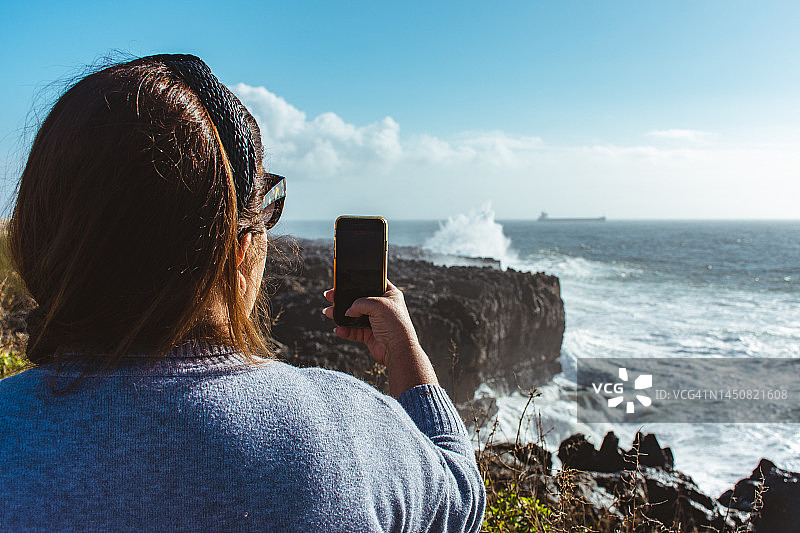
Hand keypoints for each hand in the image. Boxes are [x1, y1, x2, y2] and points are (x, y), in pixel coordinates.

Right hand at [323, 281, 438, 396]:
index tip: (343, 281)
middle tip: (330, 296)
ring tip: (328, 312)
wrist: (398, 350)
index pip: (372, 283)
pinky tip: (338, 329)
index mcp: (389, 295)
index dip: (358, 282)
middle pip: (359, 300)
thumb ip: (360, 303)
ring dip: (341, 314)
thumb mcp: (378, 306)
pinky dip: (346, 330)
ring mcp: (375, 321)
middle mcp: (382, 307)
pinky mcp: (370, 334)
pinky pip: (354, 330)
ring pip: (354, 315)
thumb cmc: (395, 325)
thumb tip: (348, 310)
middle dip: (344, 298)